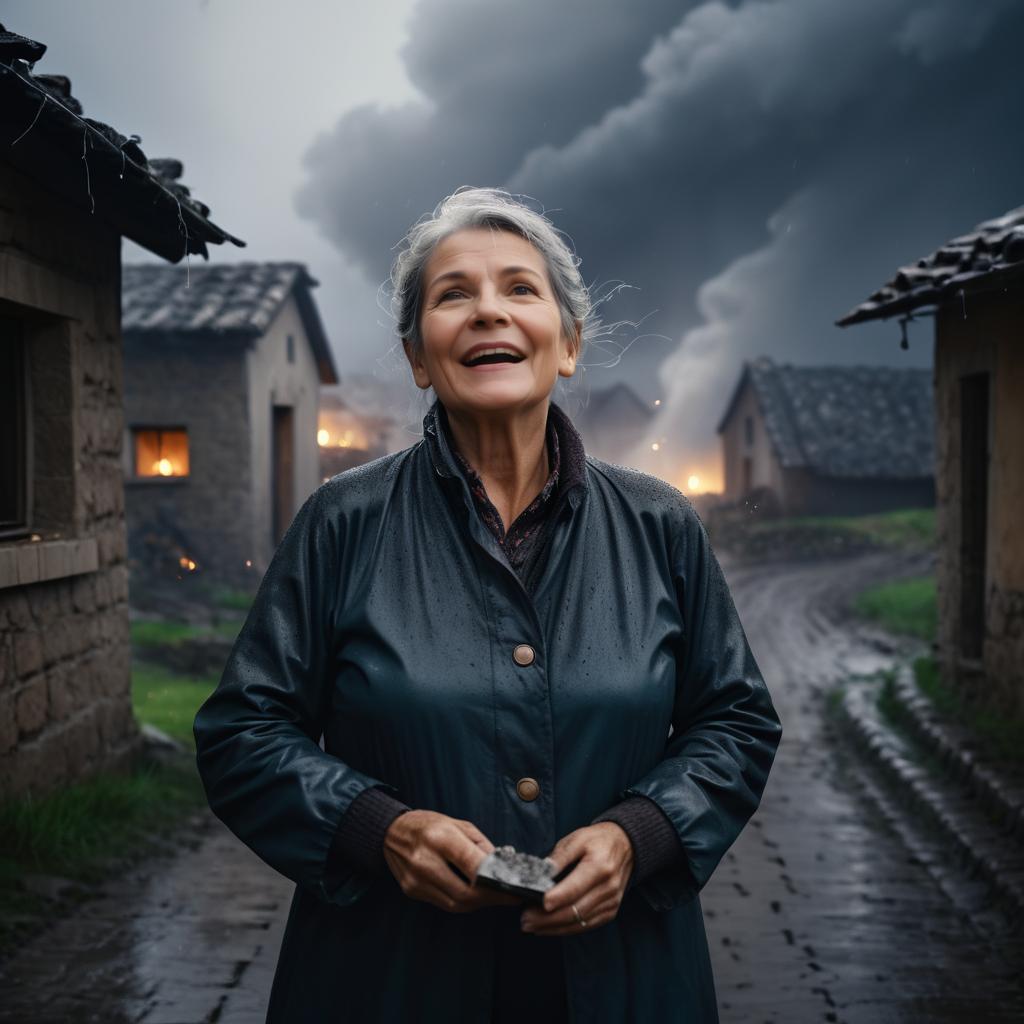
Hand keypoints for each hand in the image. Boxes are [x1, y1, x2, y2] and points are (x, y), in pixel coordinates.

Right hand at [383, 810, 523, 913]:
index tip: (514, 887)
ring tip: (493, 896)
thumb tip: (502, 867)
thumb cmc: (429, 824)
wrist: (391, 832)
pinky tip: (472, 894)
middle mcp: (425, 861)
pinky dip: (462, 902)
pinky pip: (444, 904)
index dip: (497, 881)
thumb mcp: (458, 824)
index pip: (473, 867)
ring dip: (478, 903)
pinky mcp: (411, 891)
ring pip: (456, 904)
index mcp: (440, 838)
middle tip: (508, 897)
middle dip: (491, 898)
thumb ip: (481, 846)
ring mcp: (416, 880)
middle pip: (466, 894)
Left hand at [520, 823, 633, 935]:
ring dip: (554, 928)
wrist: (626, 846)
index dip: (556, 898)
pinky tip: (549, 928)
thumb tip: (542, 873)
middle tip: (525, 919)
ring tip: (532, 926)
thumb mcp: (577, 838)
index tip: (537, 904)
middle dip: (547, 919)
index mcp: (600, 867)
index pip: (575, 888)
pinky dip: (566, 929)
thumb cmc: (598, 841)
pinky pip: (586, 925)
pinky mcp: (610, 911)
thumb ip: (560, 856)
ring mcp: (611, 902)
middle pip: (575, 910)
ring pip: (579, 922)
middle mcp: (608, 888)